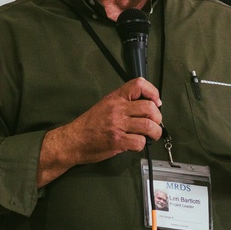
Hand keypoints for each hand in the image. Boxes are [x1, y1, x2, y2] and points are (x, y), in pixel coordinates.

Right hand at [37, 78, 162, 186]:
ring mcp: (117, 125)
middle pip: (149, 107)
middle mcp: (117, 109)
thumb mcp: (105, 105)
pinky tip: (135, 144)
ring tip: (151, 135)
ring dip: (155, 132)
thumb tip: (148, 106)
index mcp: (115, 98)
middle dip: (157, 118)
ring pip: (148, 125)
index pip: (139, 84)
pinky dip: (141, 145)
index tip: (156, 102)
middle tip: (154, 123)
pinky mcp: (117, 140)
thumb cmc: (89, 125)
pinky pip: (140, 141)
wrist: (73, 141)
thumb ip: (124, 103)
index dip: (153, 92)